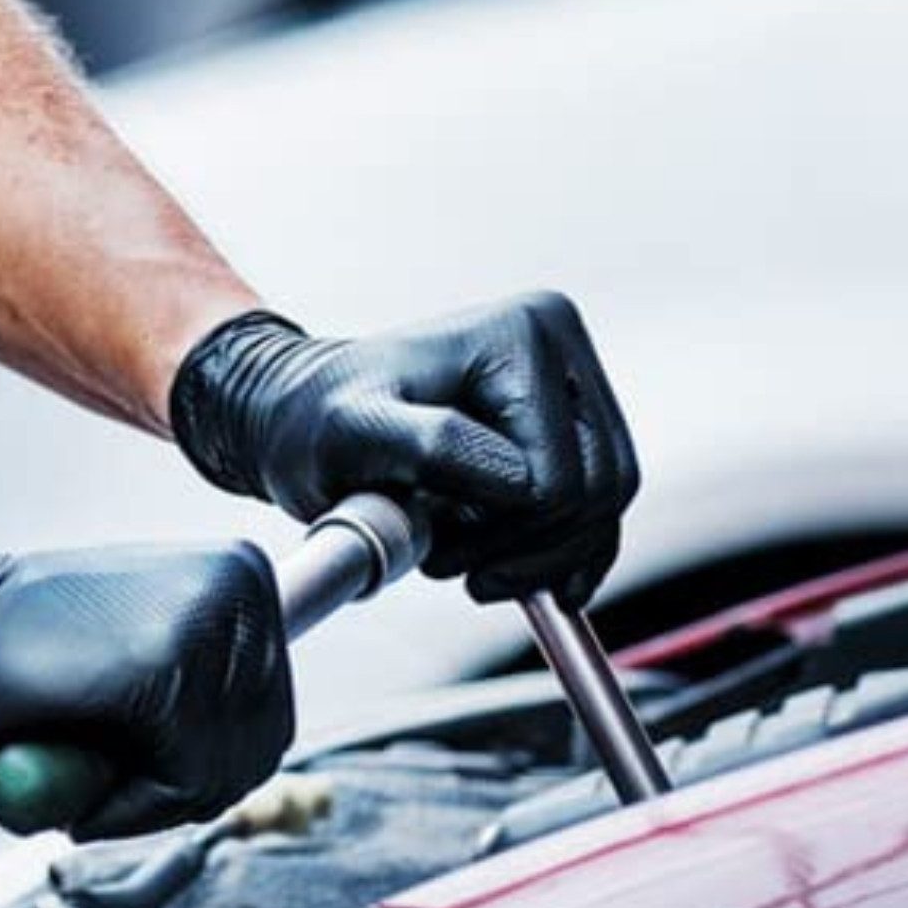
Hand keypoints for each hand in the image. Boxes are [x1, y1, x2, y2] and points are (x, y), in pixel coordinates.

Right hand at [0, 522, 290, 837]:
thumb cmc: (20, 651)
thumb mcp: (142, 638)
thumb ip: (205, 675)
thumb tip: (260, 738)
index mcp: (241, 572)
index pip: (269, 709)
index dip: (203, 759)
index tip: (137, 751)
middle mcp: (240, 587)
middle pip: (261, 746)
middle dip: (182, 785)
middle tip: (101, 763)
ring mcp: (206, 626)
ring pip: (222, 774)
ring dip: (147, 797)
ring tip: (81, 749)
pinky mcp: (167, 671)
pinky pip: (181, 785)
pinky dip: (124, 803)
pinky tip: (70, 756)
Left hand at [169, 294, 638, 603]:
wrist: (303, 414)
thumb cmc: (317, 419)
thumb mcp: (352, 430)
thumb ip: (428, 445)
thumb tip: (515, 480)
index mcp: (521, 335)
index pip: (559, 478)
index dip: (506, 535)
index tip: (439, 551)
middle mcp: (560, 346)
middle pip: (598, 490)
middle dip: (529, 551)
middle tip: (455, 566)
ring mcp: (572, 383)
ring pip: (604, 506)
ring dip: (542, 556)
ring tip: (468, 561)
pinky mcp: (571, 424)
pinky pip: (599, 508)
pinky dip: (561, 552)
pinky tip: (510, 571)